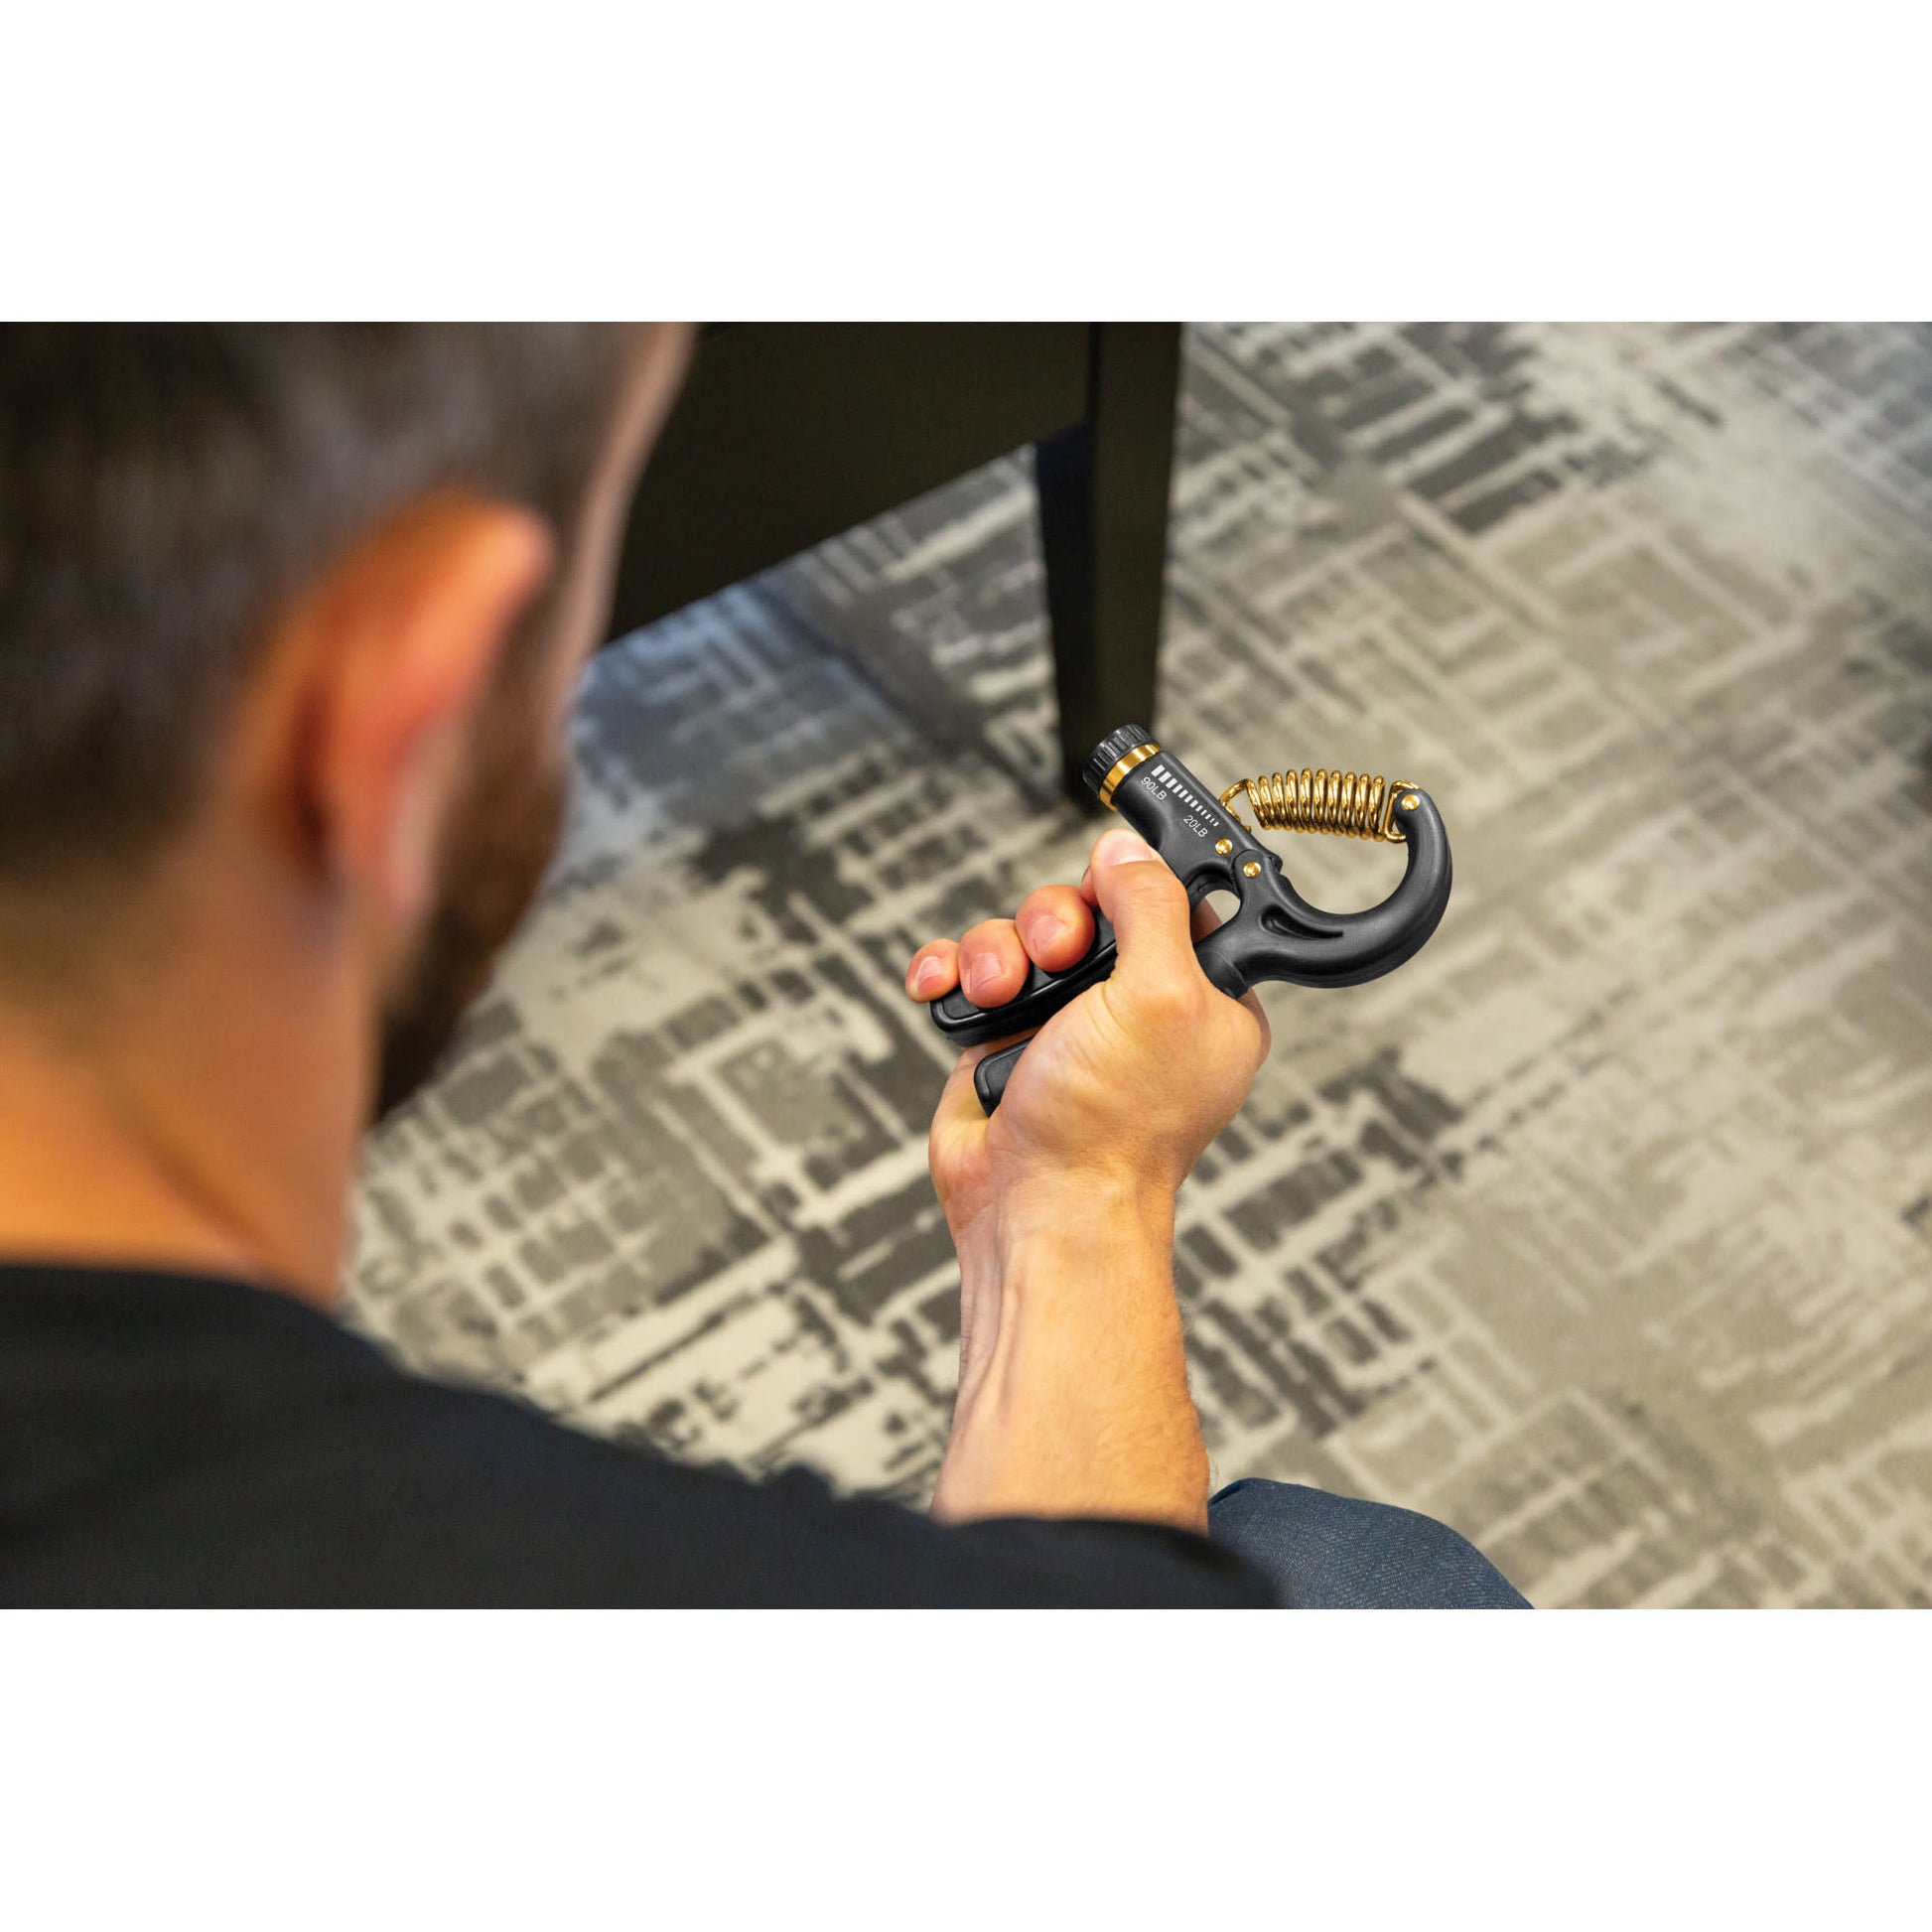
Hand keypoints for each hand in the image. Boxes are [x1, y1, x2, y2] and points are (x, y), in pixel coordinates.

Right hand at [905, 826, 1270, 1252]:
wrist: (1035, 1209)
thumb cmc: (1110, 1129)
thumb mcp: (1161, 994)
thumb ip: (1151, 905)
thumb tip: (1127, 849)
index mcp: (1201, 1001)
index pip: (1172, 901)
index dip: (1134, 886)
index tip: (1108, 894)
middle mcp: (1134, 1010)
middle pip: (1083, 908)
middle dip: (1051, 924)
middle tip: (1057, 961)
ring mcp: (1064, 1025)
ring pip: (1019, 937)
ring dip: (996, 954)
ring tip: (999, 998)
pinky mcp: (1002, 1041)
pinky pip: (968, 975)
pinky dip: (950, 974)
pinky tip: (945, 990)